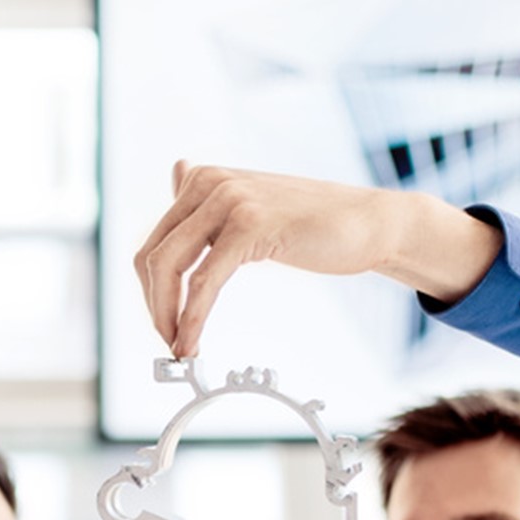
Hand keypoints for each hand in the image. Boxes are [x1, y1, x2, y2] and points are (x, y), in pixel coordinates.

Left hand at [132, 161, 503, 356]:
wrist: (368, 222)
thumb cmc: (312, 223)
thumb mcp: (252, 207)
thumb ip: (212, 199)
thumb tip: (178, 171)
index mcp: (204, 179)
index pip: (154, 242)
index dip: (152, 290)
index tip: (165, 323)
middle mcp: (210, 182)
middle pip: (152, 256)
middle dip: (155, 306)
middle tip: (169, 342)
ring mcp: (228, 199)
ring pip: (169, 267)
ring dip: (167, 316)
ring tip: (181, 348)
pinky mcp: (249, 224)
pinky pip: (204, 281)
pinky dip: (192, 317)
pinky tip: (192, 340)